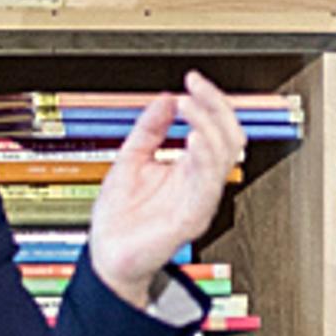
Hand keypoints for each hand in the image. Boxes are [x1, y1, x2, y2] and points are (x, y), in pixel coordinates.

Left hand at [86, 73, 246, 309]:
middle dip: (216, 108)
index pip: (216, 129)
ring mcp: (199, 201)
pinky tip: (195, 138)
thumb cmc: (120, 217)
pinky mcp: (190, 219)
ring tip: (189, 106)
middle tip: (194, 88)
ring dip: (209, 126)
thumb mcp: (130, 159)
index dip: (210, 101)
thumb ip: (149, 130)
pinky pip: (208, 186)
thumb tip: (165, 99)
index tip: (192, 80)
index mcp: (190, 170)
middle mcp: (200, 184)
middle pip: (230, 138)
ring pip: (224, 157)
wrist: (106, 256)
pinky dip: (206, 158)